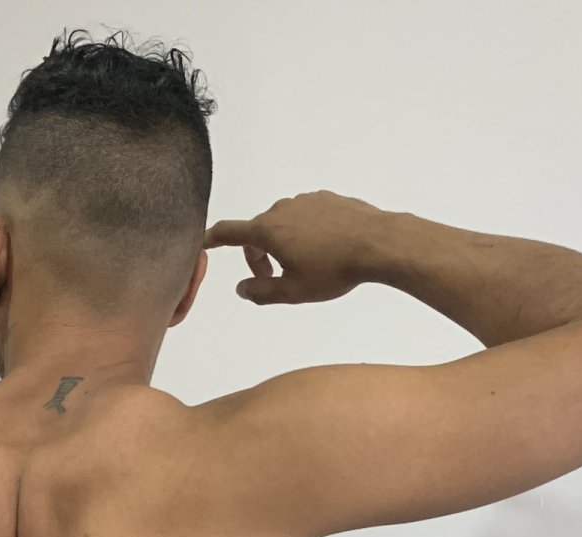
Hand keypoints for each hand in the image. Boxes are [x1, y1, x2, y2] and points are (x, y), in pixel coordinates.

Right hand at [205, 192, 392, 304]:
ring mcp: (306, 201)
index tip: (202, 242)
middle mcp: (282, 209)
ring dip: (282, 244)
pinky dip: (304, 232)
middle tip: (273, 279)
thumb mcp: (292, 292)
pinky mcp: (328, 199)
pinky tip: (324, 250)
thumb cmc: (333, 270)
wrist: (379, 243)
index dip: (212, 239)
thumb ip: (261, 292)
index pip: (229, 232)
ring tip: (304, 266)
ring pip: (282, 223)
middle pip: (257, 232)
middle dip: (258, 256)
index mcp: (268, 230)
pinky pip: (305, 216)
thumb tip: (242, 288)